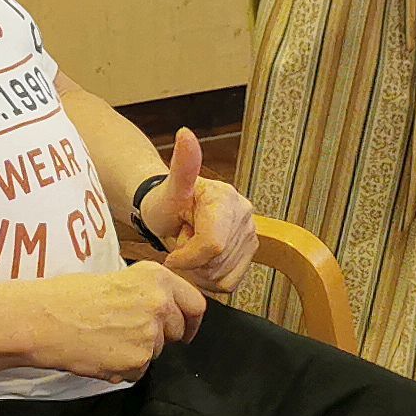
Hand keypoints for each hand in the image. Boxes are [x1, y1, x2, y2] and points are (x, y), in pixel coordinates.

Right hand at [24, 264, 205, 377]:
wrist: (43, 318)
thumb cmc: (70, 296)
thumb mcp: (118, 278)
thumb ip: (148, 293)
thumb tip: (165, 311)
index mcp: (157, 277)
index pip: (195, 304)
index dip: (191, 321)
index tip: (186, 331)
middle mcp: (160, 303)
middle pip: (177, 332)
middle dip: (160, 337)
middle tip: (128, 334)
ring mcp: (150, 334)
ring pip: (157, 353)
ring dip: (137, 352)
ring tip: (106, 340)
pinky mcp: (137, 360)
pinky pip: (139, 371)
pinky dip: (123, 368)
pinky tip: (100, 353)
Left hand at [135, 126, 259, 291]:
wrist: (170, 212)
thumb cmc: (165, 202)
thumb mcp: (168, 188)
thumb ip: (181, 165)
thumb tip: (185, 133)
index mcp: (226, 197)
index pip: (212, 244)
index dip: (187, 256)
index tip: (171, 253)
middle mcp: (244, 212)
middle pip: (217, 262)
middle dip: (193, 263)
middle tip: (181, 245)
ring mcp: (251, 232)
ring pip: (223, 275)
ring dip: (200, 271)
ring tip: (190, 250)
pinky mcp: (250, 250)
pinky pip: (230, 281)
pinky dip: (210, 279)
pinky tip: (200, 261)